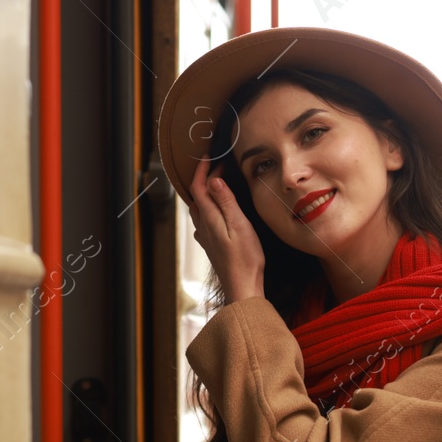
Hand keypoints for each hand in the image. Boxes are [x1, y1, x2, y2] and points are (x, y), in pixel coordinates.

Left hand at [186, 155, 265, 303]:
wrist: (243, 286)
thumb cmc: (245, 258)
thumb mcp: (239, 225)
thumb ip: (226, 202)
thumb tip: (213, 180)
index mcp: (208, 219)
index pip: (199, 187)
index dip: (202, 170)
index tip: (209, 155)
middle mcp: (203, 227)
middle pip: (197, 197)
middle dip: (204, 178)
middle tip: (218, 165)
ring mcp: (206, 237)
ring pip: (199, 209)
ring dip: (206, 193)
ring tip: (218, 182)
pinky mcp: (212, 245)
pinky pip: (205, 220)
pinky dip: (210, 207)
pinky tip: (218, 210)